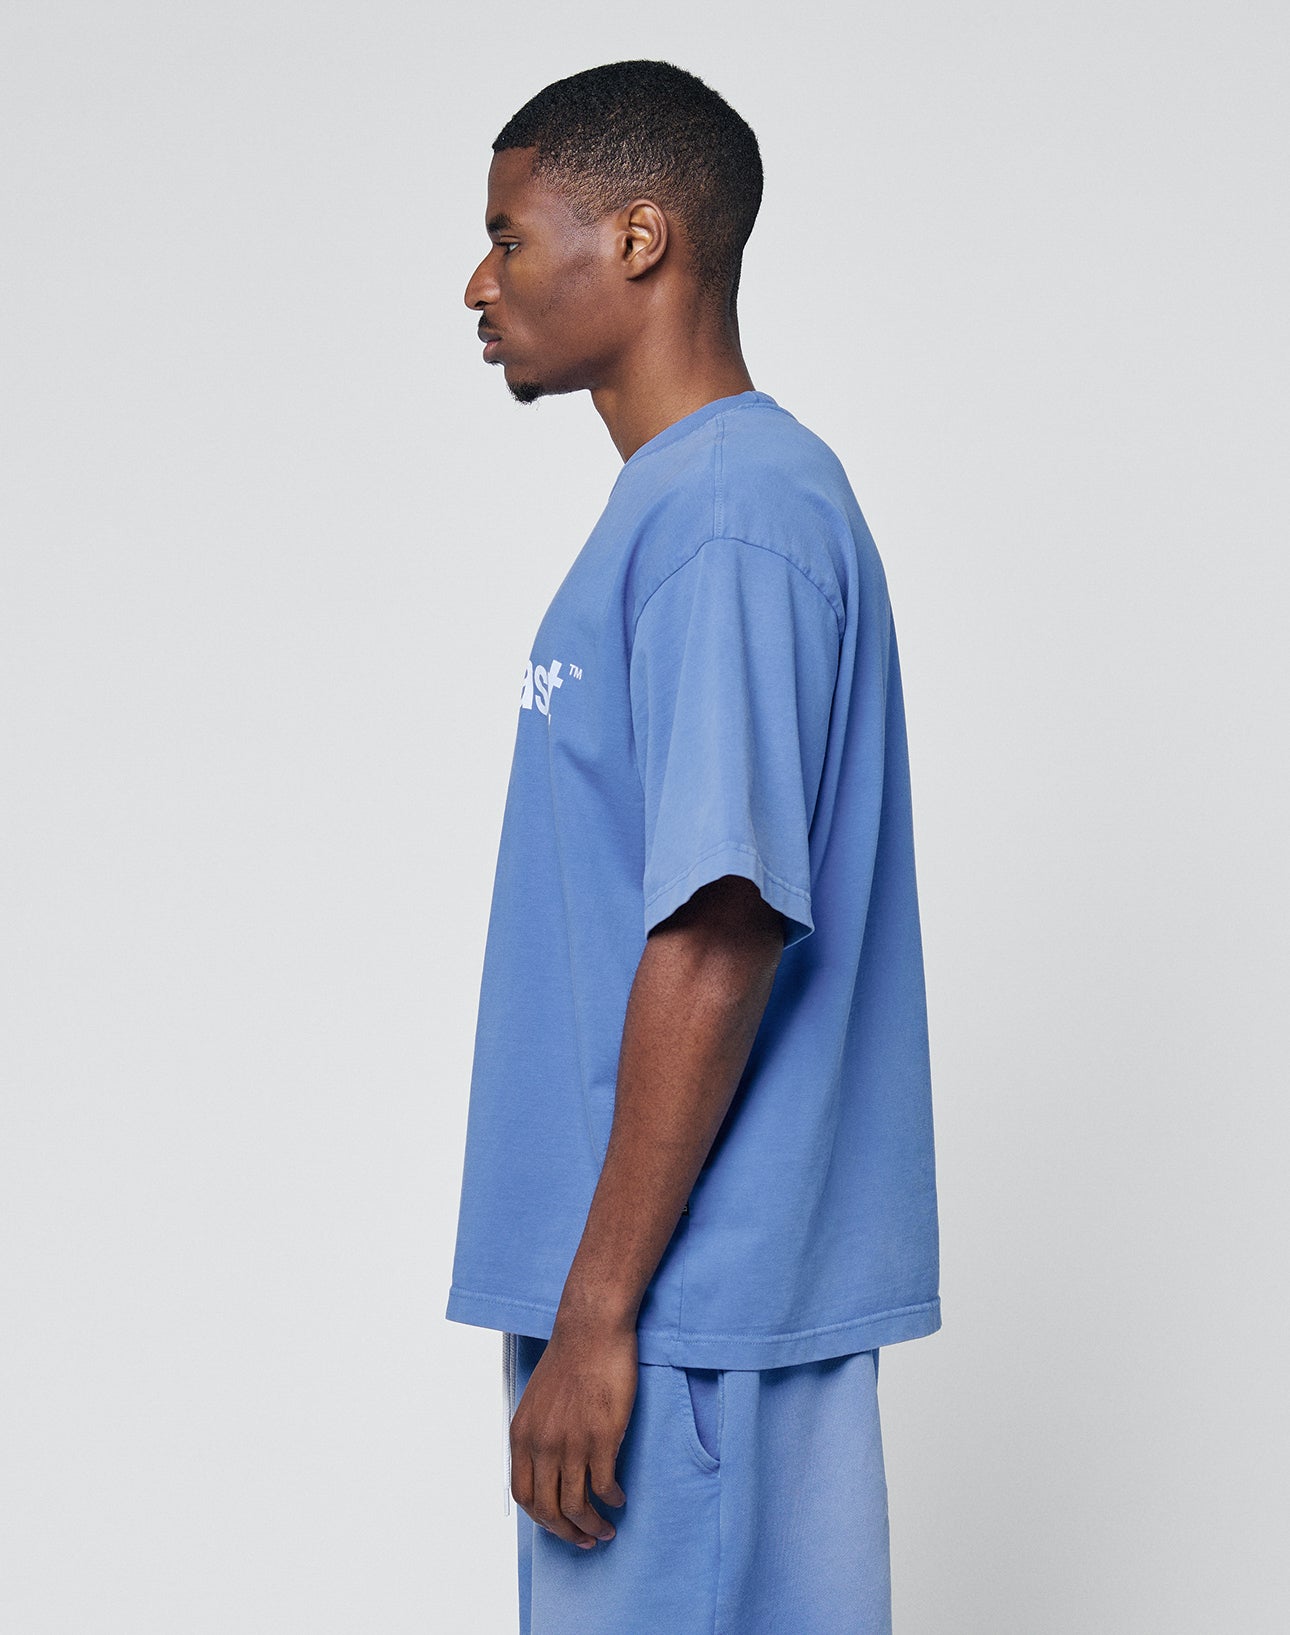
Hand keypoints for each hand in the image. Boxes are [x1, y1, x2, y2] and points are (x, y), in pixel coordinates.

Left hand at [509, 1320, 635, 1547]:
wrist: (591, 1330)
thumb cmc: (569, 1360)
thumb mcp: (536, 1402)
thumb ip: (536, 1436)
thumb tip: (545, 1469)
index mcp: (522, 1436)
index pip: (523, 1496)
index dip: (541, 1518)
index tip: (558, 1525)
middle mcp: (542, 1444)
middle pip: (549, 1510)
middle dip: (567, 1532)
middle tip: (584, 1539)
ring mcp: (571, 1442)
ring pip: (577, 1506)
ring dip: (592, 1526)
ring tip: (605, 1530)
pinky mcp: (601, 1437)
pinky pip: (604, 1487)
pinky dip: (612, 1500)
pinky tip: (619, 1499)